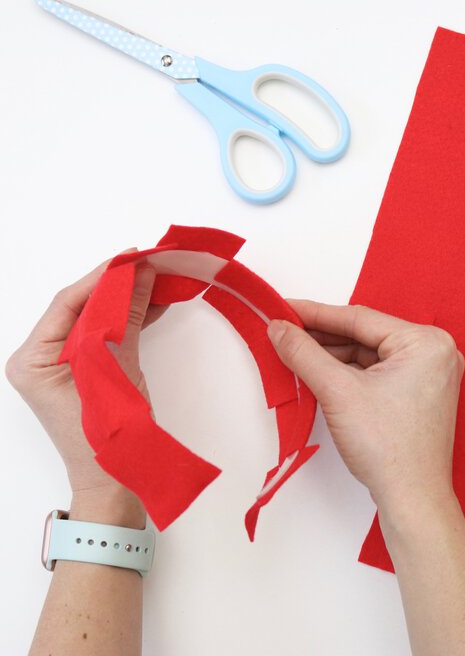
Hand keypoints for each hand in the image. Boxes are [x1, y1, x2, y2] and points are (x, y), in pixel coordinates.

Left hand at [5, 255, 164, 516]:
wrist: (113, 482)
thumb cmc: (105, 437)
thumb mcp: (116, 371)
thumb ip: (127, 319)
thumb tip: (142, 275)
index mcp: (32, 359)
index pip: (69, 304)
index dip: (103, 277)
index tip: (134, 256)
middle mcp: (42, 356)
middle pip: (83, 307)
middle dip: (119, 285)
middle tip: (150, 263)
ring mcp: (64, 363)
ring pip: (99, 318)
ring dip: (128, 299)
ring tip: (158, 278)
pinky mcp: (86, 368)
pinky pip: (108, 334)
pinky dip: (131, 319)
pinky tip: (154, 303)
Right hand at [267, 301, 463, 510]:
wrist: (411, 500)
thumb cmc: (388, 449)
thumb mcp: (337, 391)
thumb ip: (304, 353)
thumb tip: (278, 328)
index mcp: (426, 342)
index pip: (359, 318)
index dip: (315, 313)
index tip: (284, 308)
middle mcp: (434, 353)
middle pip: (364, 336)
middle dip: (322, 337)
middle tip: (283, 331)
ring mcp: (428, 375)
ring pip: (368, 355)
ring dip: (332, 356)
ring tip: (294, 352)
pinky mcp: (418, 394)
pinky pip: (376, 372)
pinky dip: (347, 373)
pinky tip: (318, 372)